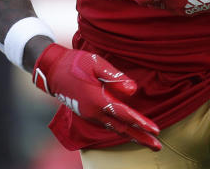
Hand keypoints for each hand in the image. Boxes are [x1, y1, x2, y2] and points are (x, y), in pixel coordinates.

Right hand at [33, 43, 160, 150]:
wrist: (52, 70)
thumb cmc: (75, 63)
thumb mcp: (96, 63)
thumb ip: (115, 77)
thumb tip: (133, 90)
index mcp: (97, 100)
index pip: (124, 114)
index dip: (141, 122)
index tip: (155, 130)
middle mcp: (94, 112)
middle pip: (122, 128)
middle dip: (141, 138)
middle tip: (157, 146)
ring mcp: (90, 115)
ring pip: (115, 129)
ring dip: (132, 135)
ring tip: (148, 141)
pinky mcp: (88, 114)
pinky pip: (108, 125)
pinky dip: (121, 129)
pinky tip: (129, 131)